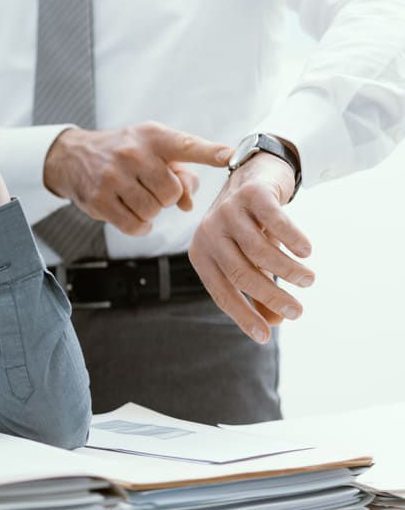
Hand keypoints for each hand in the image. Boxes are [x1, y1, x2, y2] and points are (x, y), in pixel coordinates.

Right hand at [44, 122, 232, 234]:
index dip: (210, 153)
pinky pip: (134, 225)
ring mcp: (113, 177)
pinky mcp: (99, 200)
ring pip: (152, 211)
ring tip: (139, 199)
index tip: (230, 156)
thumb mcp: (153, 150)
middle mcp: (132, 154)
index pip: (186, 145)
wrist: (74, 156)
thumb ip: (181, 172)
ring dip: (151, 211)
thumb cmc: (124, 153)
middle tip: (153, 190)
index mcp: (153, 137)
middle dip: (167, 198)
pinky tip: (135, 215)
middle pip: (171, 192)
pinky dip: (141, 226)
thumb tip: (189, 204)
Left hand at [188, 152, 313, 343]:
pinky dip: (293, 240)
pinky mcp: (251, 195)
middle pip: (241, 274)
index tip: (266, 336)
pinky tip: (306, 252)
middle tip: (298, 312)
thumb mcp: (247, 259)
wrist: (254, 173)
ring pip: (259, 251)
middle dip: (271, 297)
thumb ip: (256, 290)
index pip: (221, 292)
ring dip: (287, 270)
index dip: (243, 315)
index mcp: (201, 253)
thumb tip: (274, 324)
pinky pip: (275, 222)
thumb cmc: (249, 226)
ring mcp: (228, 212)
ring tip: (308, 280)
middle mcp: (209, 233)